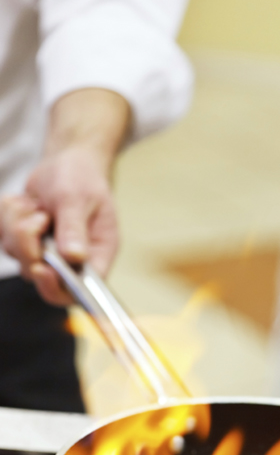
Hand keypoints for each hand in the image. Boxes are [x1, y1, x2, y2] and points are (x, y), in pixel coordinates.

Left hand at [0, 146, 118, 304]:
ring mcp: (45, 254)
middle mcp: (71, 261)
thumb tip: (74, 257)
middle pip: (38, 273)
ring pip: (15, 253)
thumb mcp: (78, 198)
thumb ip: (74, 227)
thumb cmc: (82, 179)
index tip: (39, 267)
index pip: (77, 291)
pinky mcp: (24, 243)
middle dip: (28, 243)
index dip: (55, 287)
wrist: (67, 164)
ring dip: (17, 223)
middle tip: (39, 216)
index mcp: (96, 256)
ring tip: (35, 204)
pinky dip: (6, 216)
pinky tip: (24, 203)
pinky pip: (2, 237)